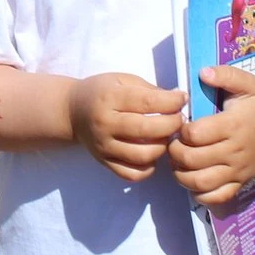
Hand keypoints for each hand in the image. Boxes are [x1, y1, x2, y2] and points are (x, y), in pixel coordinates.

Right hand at [66, 73, 184, 181]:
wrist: (72, 111)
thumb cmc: (102, 91)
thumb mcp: (123, 80)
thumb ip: (149, 90)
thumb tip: (178, 100)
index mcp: (109, 98)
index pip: (148, 102)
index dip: (172, 102)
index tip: (182, 99)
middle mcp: (105, 124)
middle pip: (147, 130)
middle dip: (172, 124)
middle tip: (179, 119)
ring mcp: (104, 146)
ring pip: (143, 155)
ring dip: (163, 147)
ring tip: (166, 136)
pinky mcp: (104, 162)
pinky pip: (132, 174)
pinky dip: (148, 168)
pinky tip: (151, 154)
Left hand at [167, 65, 254, 205]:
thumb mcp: (247, 83)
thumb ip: (225, 75)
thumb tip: (203, 72)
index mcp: (234, 125)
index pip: (196, 134)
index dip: (180, 130)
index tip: (181, 124)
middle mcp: (235, 151)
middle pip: (193, 160)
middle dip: (175, 152)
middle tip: (173, 143)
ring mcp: (237, 171)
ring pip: (200, 183)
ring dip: (181, 174)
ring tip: (178, 161)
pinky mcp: (239, 184)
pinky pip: (215, 198)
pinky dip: (198, 194)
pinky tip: (192, 179)